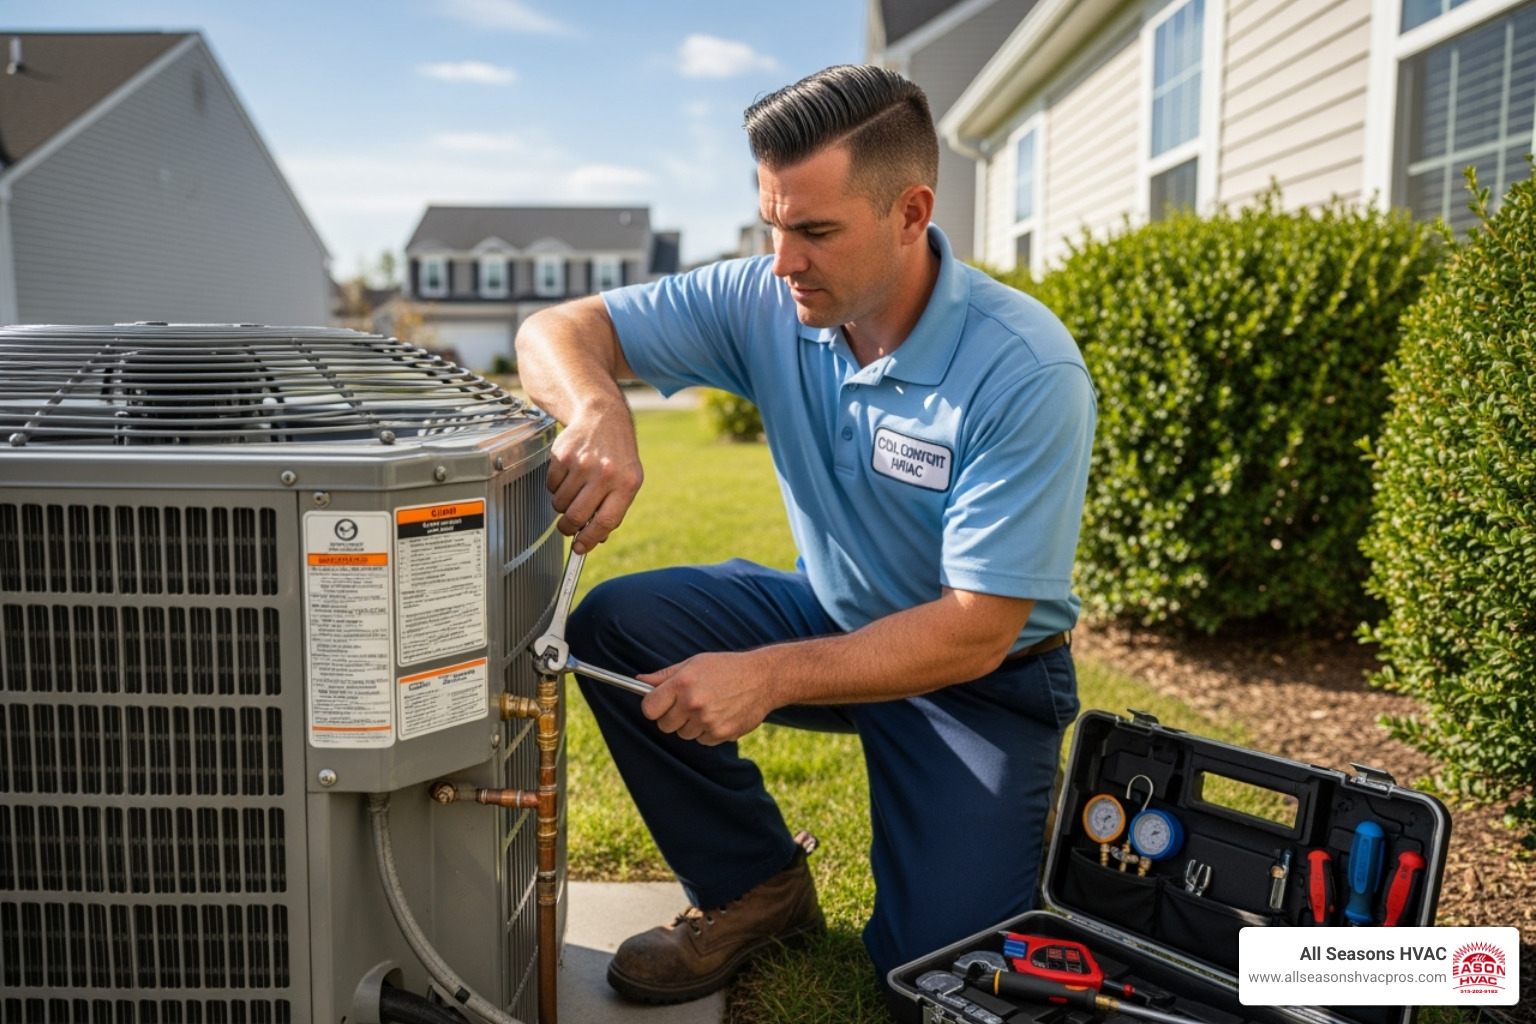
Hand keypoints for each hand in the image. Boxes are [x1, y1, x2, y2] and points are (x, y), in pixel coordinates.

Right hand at [546, 412, 642, 552]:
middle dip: (568, 528)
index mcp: (626, 484)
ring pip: (560, 503)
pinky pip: (550, 485)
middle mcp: (605, 474)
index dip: (590, 540)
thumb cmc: (617, 455)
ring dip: (561, 505)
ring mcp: (583, 463)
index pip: (606, 521)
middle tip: (566, 528)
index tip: (580, 549)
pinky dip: (555, 487)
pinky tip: (568, 475)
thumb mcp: (627, 481)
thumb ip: (613, 511)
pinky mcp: (563, 455)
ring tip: (573, 492)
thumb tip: (595, 540)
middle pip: (577, 516)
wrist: (603, 418)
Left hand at [639, 651, 779, 744]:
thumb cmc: (726, 667)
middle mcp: (693, 704)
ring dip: (691, 724)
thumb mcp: (694, 663)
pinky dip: (707, 732)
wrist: (764, 678)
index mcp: (683, 683)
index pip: (649, 708)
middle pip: (664, 725)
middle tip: (687, 704)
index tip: (659, 704)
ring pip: (683, 734)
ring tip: (708, 706)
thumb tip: (639, 681)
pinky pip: (702, 740)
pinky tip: (720, 714)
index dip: (653, 707)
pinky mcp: (722, 734)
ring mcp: (708, 721)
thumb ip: (665, 675)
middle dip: (671, 717)